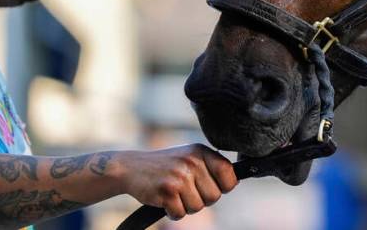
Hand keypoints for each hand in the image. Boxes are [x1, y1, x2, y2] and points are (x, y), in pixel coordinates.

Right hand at [116, 144, 237, 219]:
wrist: (131, 167)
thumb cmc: (166, 165)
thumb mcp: (190, 157)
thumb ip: (210, 166)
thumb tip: (235, 181)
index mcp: (201, 152)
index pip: (229, 173)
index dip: (225, 186)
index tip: (213, 186)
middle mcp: (192, 162)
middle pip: (214, 196)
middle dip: (202, 199)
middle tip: (187, 191)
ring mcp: (179, 177)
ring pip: (198, 207)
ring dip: (186, 206)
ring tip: (175, 193)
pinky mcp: (167, 191)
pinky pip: (180, 214)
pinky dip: (173, 212)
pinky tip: (165, 200)